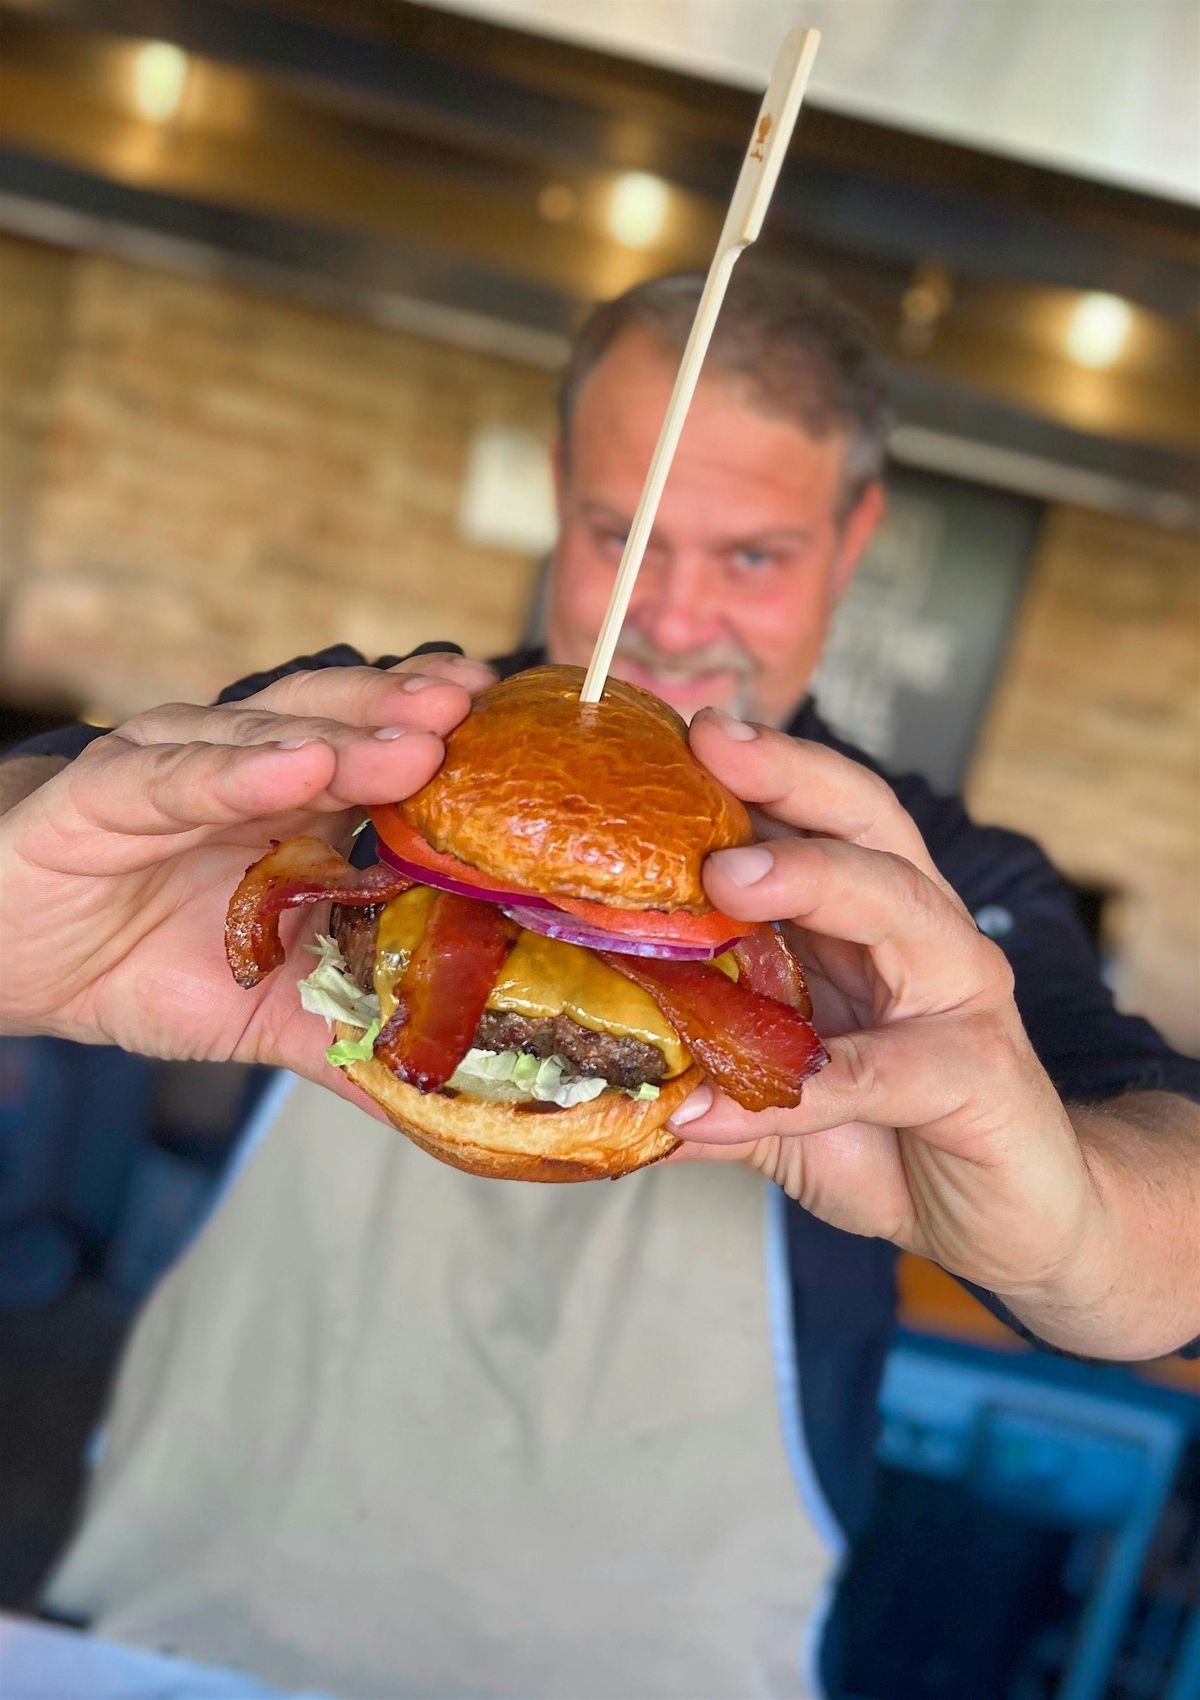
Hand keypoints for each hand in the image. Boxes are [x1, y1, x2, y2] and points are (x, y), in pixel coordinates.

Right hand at [0, 654, 494, 1101]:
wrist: (13, 966)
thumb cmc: (143, 966)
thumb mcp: (266, 1011)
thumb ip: (350, 1038)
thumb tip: (449, 1092)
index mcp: (295, 810)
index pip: (381, 754)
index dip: (444, 742)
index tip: (517, 737)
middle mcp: (247, 774)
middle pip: (340, 722)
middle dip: (410, 716)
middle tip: (478, 709)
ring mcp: (178, 771)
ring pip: (268, 736)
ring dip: (346, 734)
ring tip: (417, 738)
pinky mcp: (102, 793)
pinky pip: (174, 776)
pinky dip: (236, 772)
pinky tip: (299, 766)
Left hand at [671, 710, 1099, 1304]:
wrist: (1019, 1219)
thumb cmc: (896, 1133)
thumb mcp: (782, 1098)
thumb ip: (706, 1074)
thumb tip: (595, 1082)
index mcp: (870, 919)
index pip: (822, 814)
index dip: (759, 765)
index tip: (680, 727)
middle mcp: (923, 937)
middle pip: (869, 824)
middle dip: (791, 776)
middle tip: (712, 745)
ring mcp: (962, 1000)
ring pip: (903, 908)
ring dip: (814, 880)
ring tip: (723, 880)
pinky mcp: (982, 1079)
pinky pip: (890, 1071)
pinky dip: (805, 1085)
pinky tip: (714, 1106)